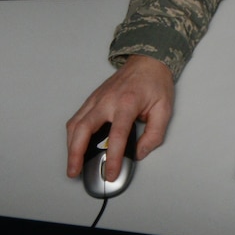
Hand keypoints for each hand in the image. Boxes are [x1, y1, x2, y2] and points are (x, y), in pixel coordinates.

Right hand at [65, 54, 173, 181]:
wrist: (147, 61)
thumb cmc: (155, 84)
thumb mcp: (164, 110)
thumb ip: (153, 135)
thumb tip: (139, 154)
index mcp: (127, 103)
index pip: (117, 135)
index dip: (113, 157)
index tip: (111, 173)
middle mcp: (107, 100)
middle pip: (83, 129)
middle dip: (76, 153)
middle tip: (74, 171)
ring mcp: (96, 99)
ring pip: (75, 124)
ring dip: (70, 146)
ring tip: (72, 164)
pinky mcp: (92, 99)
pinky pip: (76, 118)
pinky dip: (72, 135)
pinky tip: (74, 146)